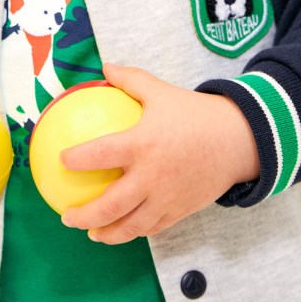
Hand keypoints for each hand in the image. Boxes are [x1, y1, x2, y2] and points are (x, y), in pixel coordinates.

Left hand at [60, 63, 258, 244]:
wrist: (239, 140)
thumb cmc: (196, 114)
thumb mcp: (161, 91)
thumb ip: (130, 80)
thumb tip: (104, 68)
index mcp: (143, 144)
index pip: (99, 154)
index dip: (76, 160)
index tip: (61, 161)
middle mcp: (152, 176)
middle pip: (110, 205)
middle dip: (83, 216)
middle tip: (67, 217)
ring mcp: (167, 197)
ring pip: (131, 226)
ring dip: (107, 233)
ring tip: (92, 233)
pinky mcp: (181, 210)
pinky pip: (153, 227)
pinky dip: (134, 232)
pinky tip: (124, 229)